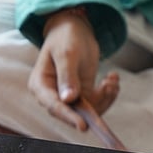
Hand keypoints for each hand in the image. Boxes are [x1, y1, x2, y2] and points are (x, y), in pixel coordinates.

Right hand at [29, 7, 118, 130]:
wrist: (73, 27)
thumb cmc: (65, 36)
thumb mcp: (67, 52)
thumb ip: (67, 76)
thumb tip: (68, 99)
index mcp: (40, 85)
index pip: (53, 106)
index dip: (68, 117)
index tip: (83, 125)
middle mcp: (52, 95)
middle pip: (71, 112)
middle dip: (93, 103)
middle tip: (108, 87)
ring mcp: (68, 96)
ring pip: (87, 110)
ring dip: (104, 98)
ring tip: (112, 80)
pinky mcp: (81, 94)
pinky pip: (96, 103)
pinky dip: (107, 94)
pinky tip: (112, 78)